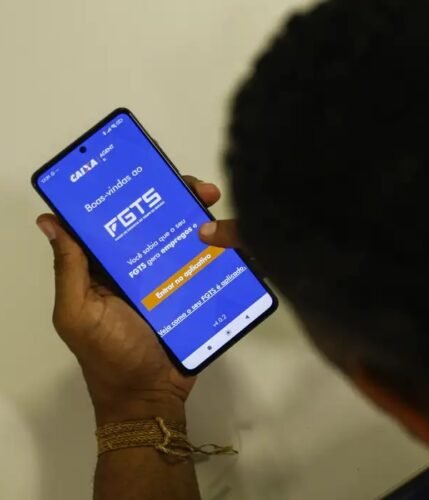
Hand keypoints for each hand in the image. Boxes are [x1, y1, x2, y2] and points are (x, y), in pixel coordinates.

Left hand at [36, 176, 234, 424]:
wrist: (151, 397)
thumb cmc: (109, 356)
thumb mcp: (78, 313)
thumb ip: (69, 269)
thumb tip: (49, 220)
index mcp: (107, 264)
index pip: (120, 217)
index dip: (135, 191)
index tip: (154, 172)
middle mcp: (141, 264)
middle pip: (162, 219)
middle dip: (183, 198)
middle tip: (204, 191)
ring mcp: (172, 278)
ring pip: (192, 237)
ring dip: (210, 221)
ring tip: (222, 219)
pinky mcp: (197, 293)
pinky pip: (212, 266)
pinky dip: (227, 252)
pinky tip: (237, 244)